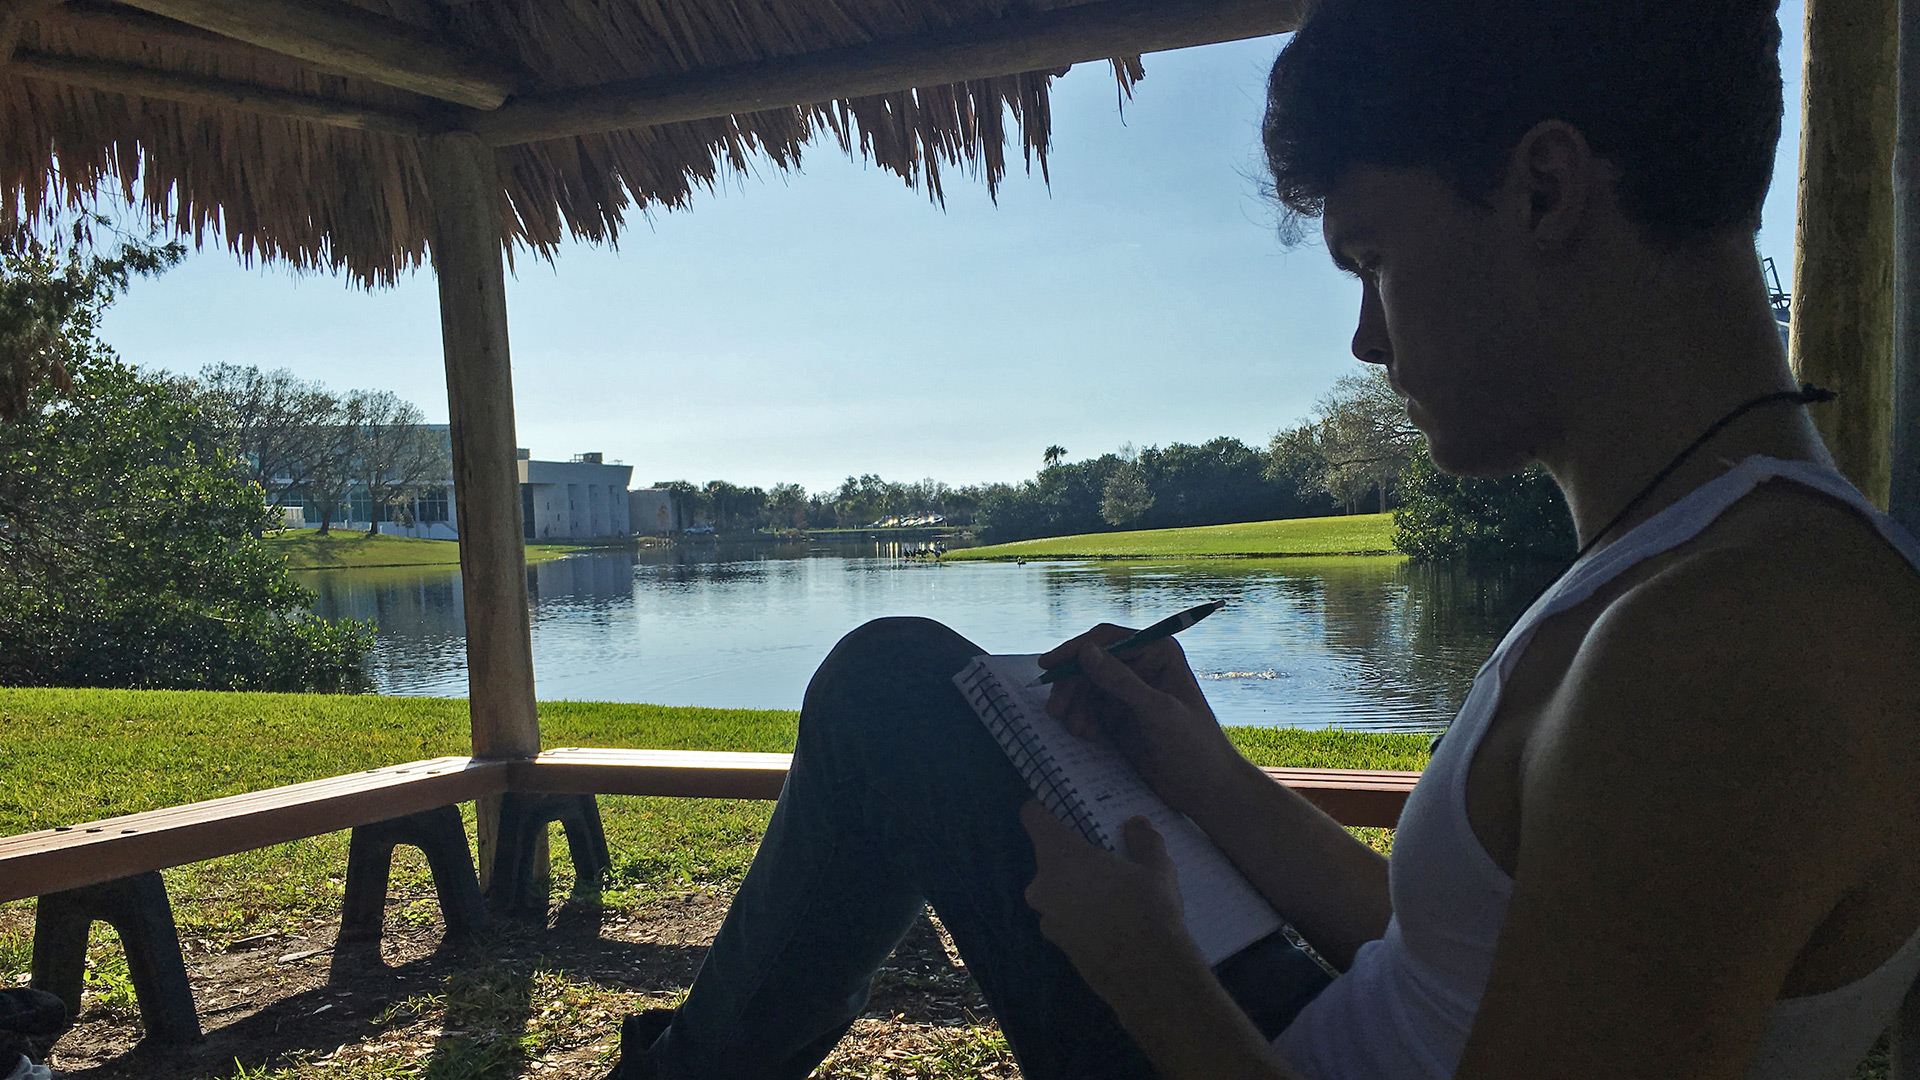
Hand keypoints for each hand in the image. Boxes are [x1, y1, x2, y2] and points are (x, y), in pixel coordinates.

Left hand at [1020, 800, 1207, 1014]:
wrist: (1150, 978)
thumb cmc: (1150, 911)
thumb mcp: (1156, 867)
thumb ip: (1143, 840)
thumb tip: (1136, 824)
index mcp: (1060, 856)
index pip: (1032, 816)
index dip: (1045, 808)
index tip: (1064, 807)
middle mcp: (1042, 885)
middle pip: (1049, 856)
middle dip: (1073, 854)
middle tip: (1104, 854)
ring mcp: (1046, 919)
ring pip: (1056, 889)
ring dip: (1076, 886)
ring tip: (1113, 892)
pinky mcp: (1058, 945)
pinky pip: (1064, 916)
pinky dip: (1080, 913)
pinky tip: (1112, 922)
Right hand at [1040, 624, 1241, 813]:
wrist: (1206, 789)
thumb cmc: (1194, 745)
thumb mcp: (1157, 711)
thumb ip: (1121, 681)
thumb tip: (1085, 652)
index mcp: (1158, 652)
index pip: (1107, 639)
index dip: (1076, 650)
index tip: (1048, 666)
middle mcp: (1142, 666)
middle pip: (1091, 664)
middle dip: (1071, 685)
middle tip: (1055, 711)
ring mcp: (1129, 692)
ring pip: (1086, 687)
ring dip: (1075, 706)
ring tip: (1076, 730)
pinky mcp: (1120, 717)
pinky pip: (1089, 709)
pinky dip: (1082, 719)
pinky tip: (1085, 735)